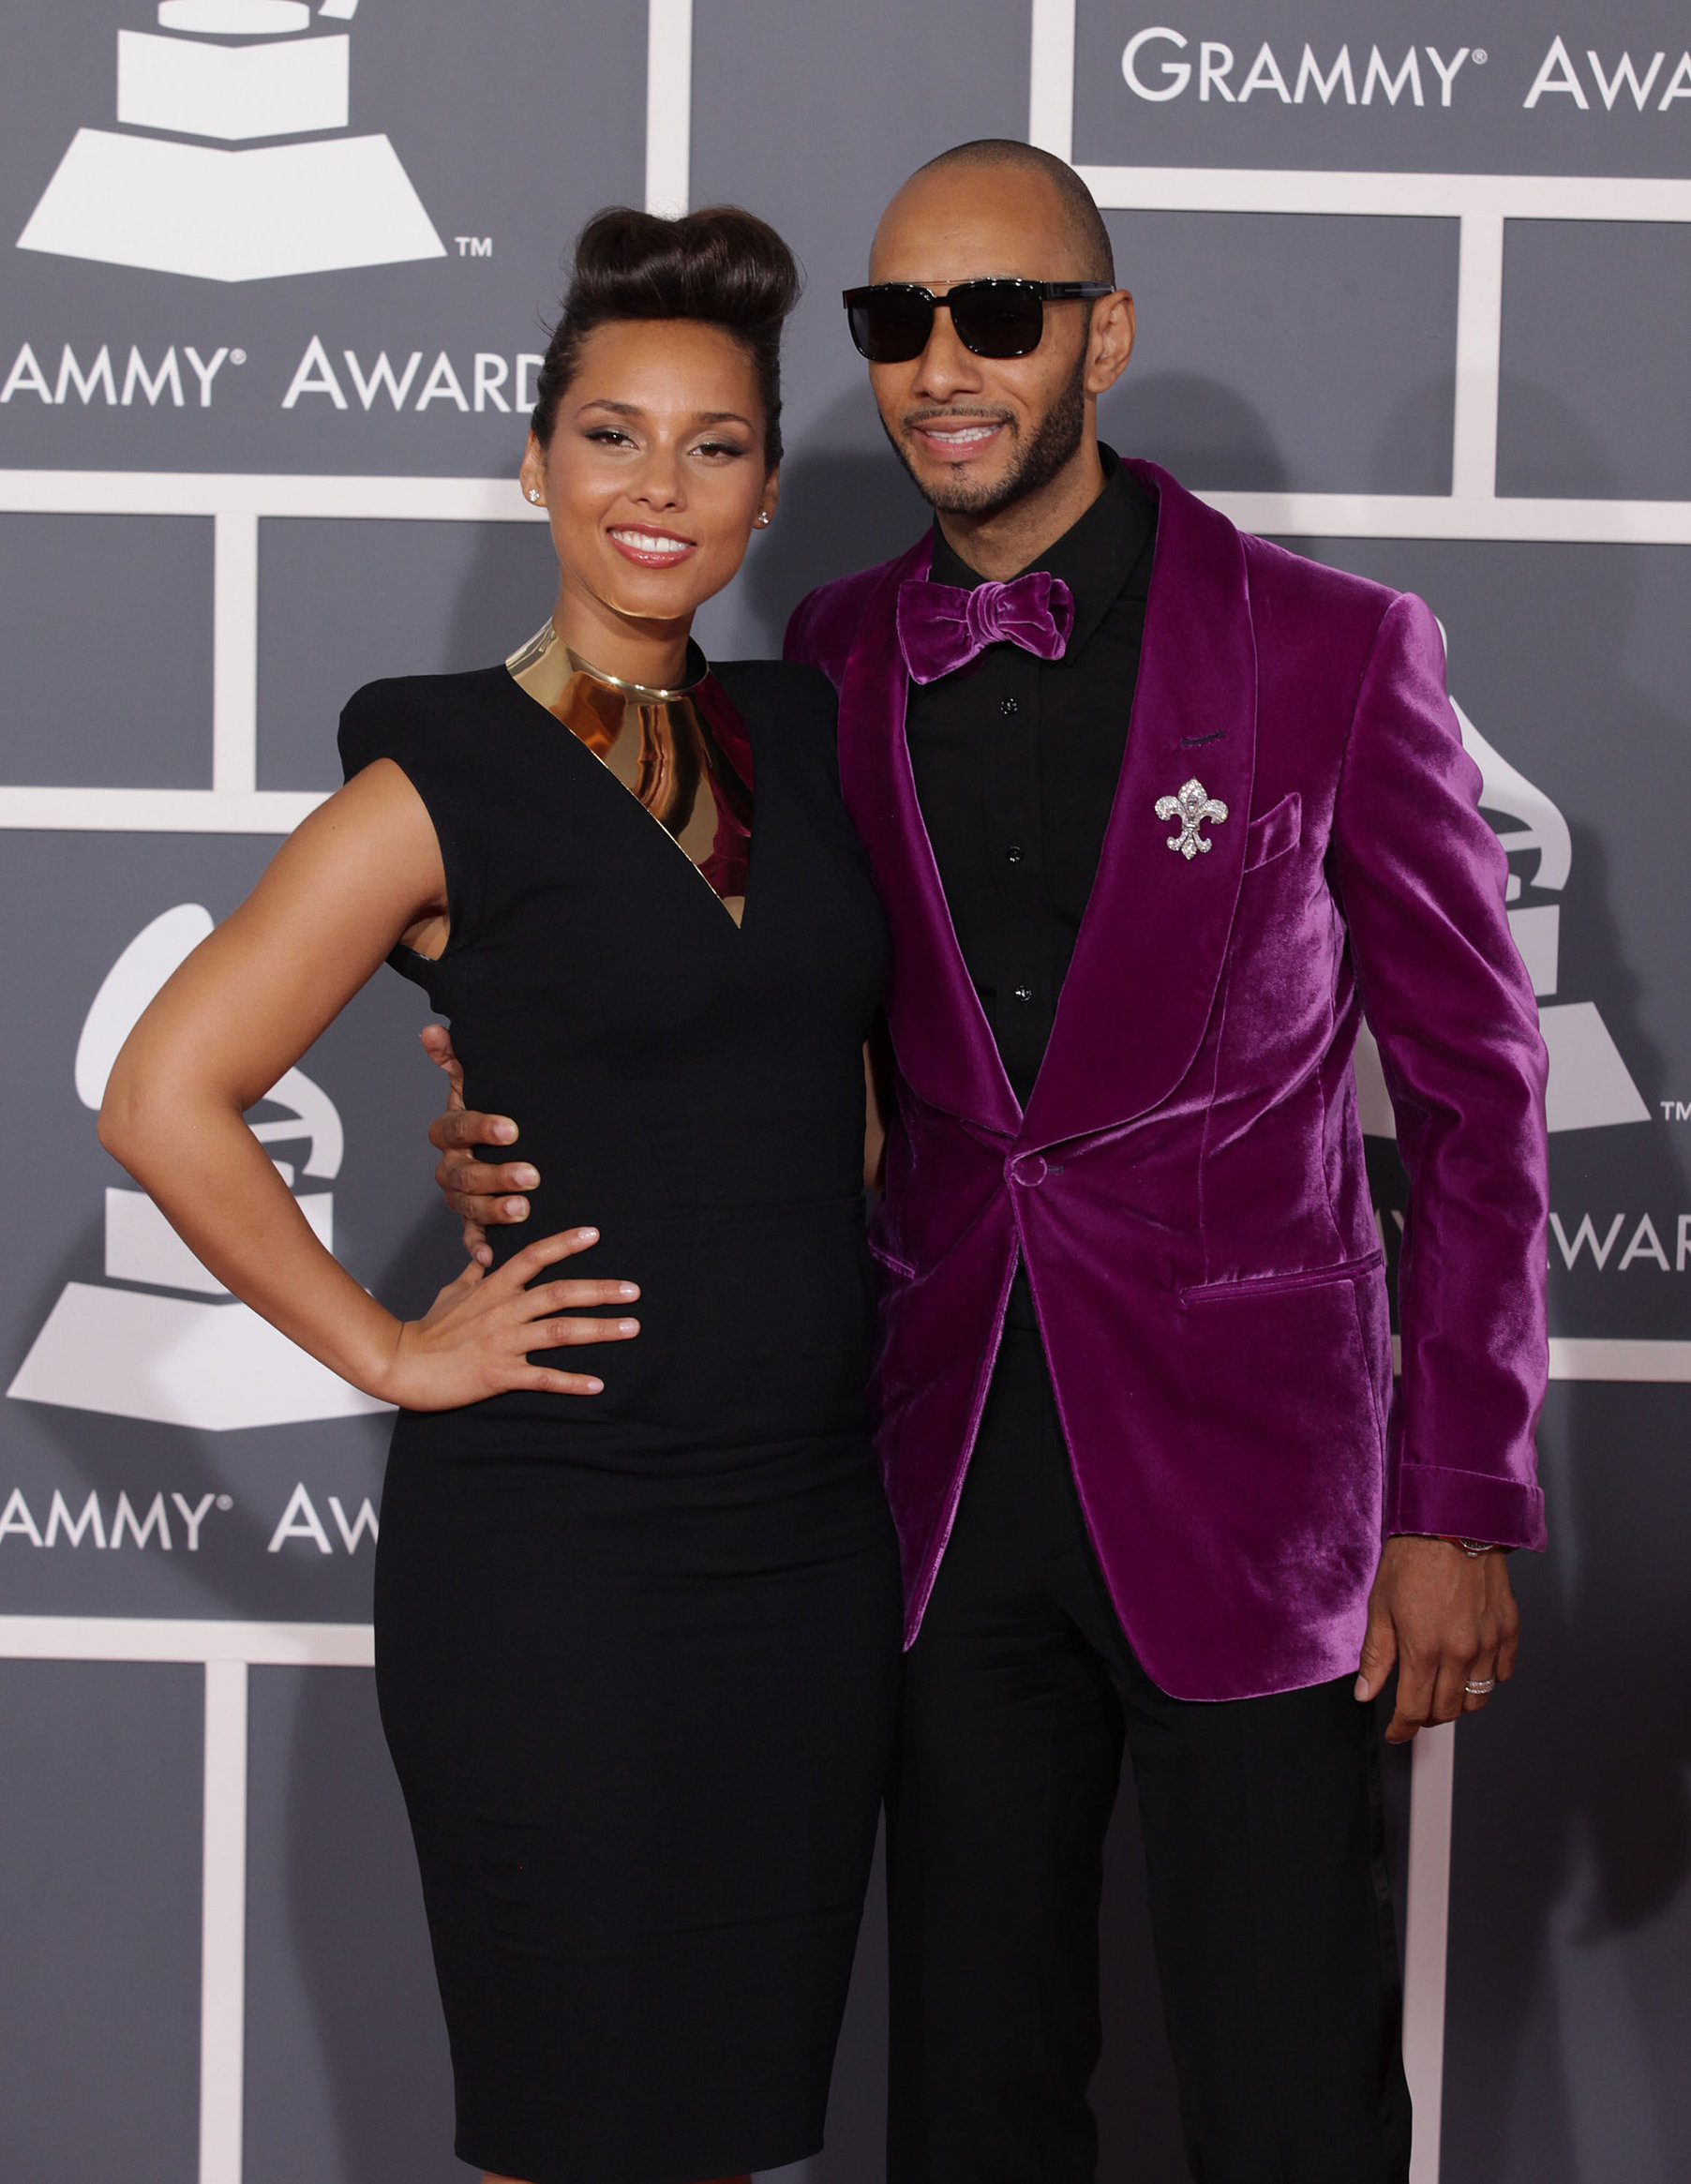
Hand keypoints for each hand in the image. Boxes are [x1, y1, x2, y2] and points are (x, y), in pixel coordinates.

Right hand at [377, 1226, 638, 1408]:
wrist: (401, 1363)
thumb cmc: (427, 1329)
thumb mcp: (451, 1292)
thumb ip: (474, 1273)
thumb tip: (482, 1253)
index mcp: (494, 1287)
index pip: (534, 1256)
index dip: (564, 1243)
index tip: (594, 1233)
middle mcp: (504, 1311)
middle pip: (559, 1293)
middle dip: (600, 1290)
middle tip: (634, 1290)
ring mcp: (504, 1342)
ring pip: (560, 1331)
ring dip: (599, 1329)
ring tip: (631, 1327)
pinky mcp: (499, 1374)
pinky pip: (542, 1378)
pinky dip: (571, 1381)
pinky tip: (597, 1384)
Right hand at [421, 1023, 536, 1267]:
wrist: (517, 1148)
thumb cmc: (499, 1112)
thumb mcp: (483, 1084)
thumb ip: (457, 1059)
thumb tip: (432, 1031)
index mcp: (451, 1132)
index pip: (457, 1127)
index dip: (481, 1127)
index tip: (513, 1128)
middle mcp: (451, 1167)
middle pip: (463, 1173)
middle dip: (496, 1174)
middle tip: (531, 1175)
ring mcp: (461, 1198)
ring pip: (468, 1206)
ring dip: (494, 1210)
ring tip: (524, 1209)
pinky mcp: (475, 1225)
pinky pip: (471, 1239)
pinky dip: (479, 1248)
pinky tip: (491, 1256)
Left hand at [1355, 1535, 1519, 1742]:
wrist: (1453, 1522)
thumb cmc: (1412, 1558)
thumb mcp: (1380, 1606)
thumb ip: (1376, 1656)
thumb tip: (1365, 1693)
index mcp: (1423, 1649)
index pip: (1415, 1710)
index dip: (1402, 1728)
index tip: (1395, 1733)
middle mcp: (1460, 1653)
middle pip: (1448, 1710)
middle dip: (1427, 1717)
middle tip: (1414, 1708)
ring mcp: (1488, 1643)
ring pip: (1478, 1698)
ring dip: (1458, 1703)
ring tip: (1441, 1690)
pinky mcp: (1508, 1630)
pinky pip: (1501, 1673)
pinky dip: (1486, 1679)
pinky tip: (1470, 1668)